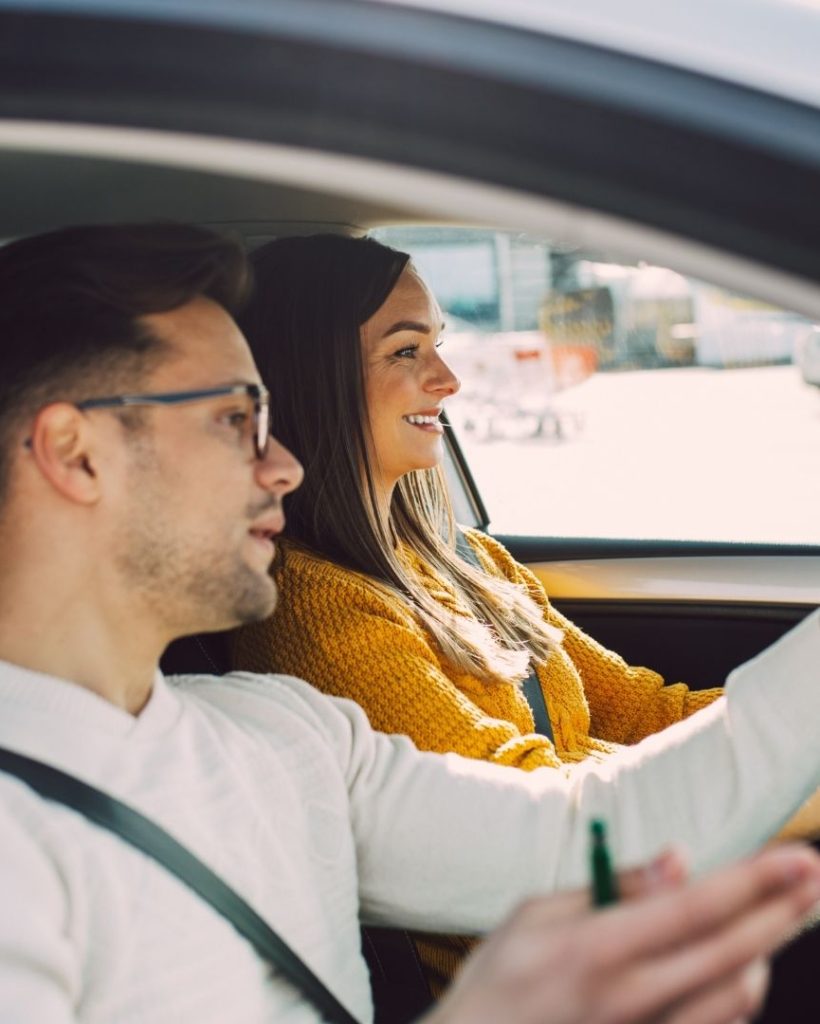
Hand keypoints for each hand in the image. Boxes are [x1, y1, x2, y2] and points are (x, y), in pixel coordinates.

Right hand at [425, 844, 819, 1023]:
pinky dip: (741, 992)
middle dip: (781, 910)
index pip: (695, 908)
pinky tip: (744, 966)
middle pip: (731, 952)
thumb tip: (678, 862)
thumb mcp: (535, 913)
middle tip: (812, 876)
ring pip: (737, 998)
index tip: (796, 858)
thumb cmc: (498, 979)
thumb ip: (612, 887)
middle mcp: (632, 996)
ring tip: (782, 914)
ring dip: (767, 951)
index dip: (754, 881)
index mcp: (598, 947)